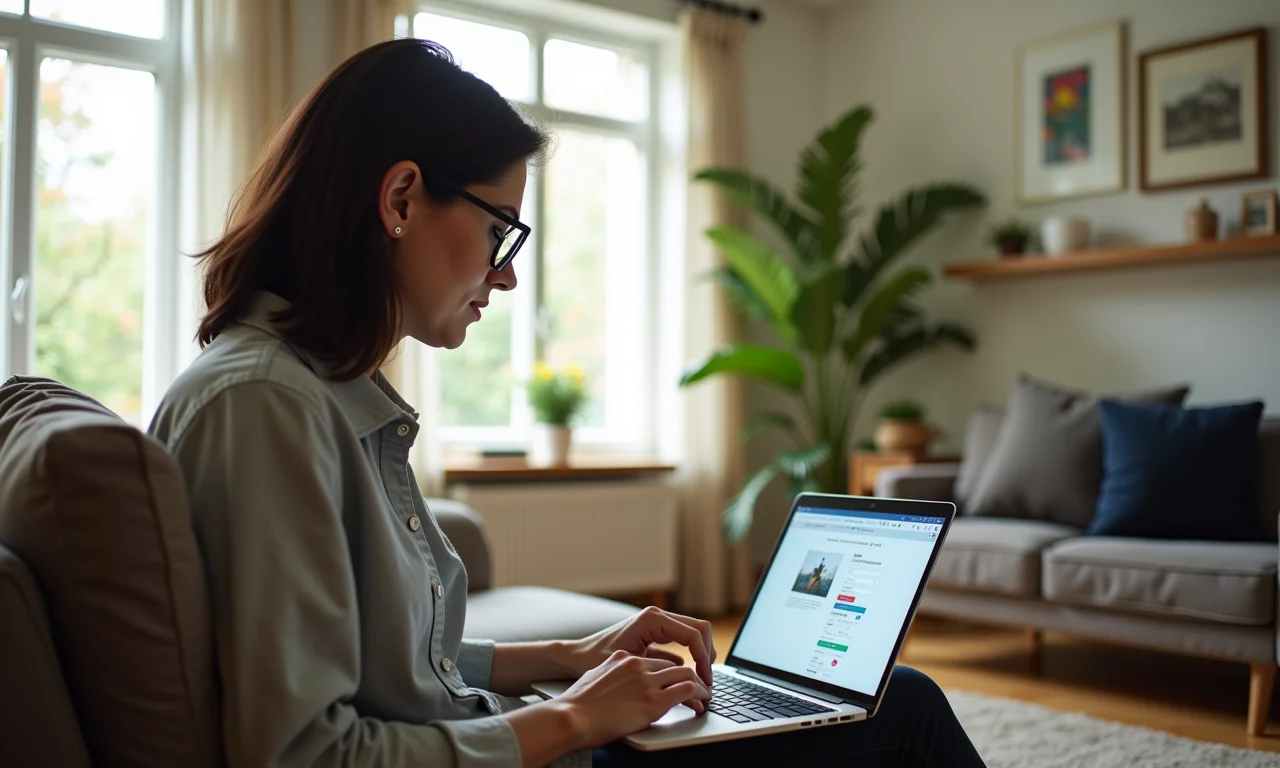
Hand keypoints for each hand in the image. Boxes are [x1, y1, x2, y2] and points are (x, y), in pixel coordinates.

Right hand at [561, 650, 710, 747]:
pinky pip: (687, 690)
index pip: (659, 661)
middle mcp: (638, 665)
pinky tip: (700, 703)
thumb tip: (619, 675)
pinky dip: (698, 695)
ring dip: (700, 685)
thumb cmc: (577, 704)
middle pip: (676, 664)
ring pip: (687, 674)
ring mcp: (646, 681)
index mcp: (624, 659)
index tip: (680, 681)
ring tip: (705, 696)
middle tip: (700, 688)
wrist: (572, 716)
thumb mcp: (595, 677)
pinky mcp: (653, 700)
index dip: (673, 672)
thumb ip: (611, 672)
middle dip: (692, 676)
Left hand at [571, 606, 716, 686]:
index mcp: (652, 620)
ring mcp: (657, 621)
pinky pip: (682, 639)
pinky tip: (687, 676)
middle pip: (700, 628)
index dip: (704, 659)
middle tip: (707, 681)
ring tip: (700, 680)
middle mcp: (657, 616)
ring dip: (701, 654)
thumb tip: (688, 685)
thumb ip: (661, 672)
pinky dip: (690, 655)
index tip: (704, 682)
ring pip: (694, 632)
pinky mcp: (655, 631)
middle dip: (708, 654)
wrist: (576, 656)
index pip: (694, 635)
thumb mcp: (631, 666)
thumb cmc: (597, 660)